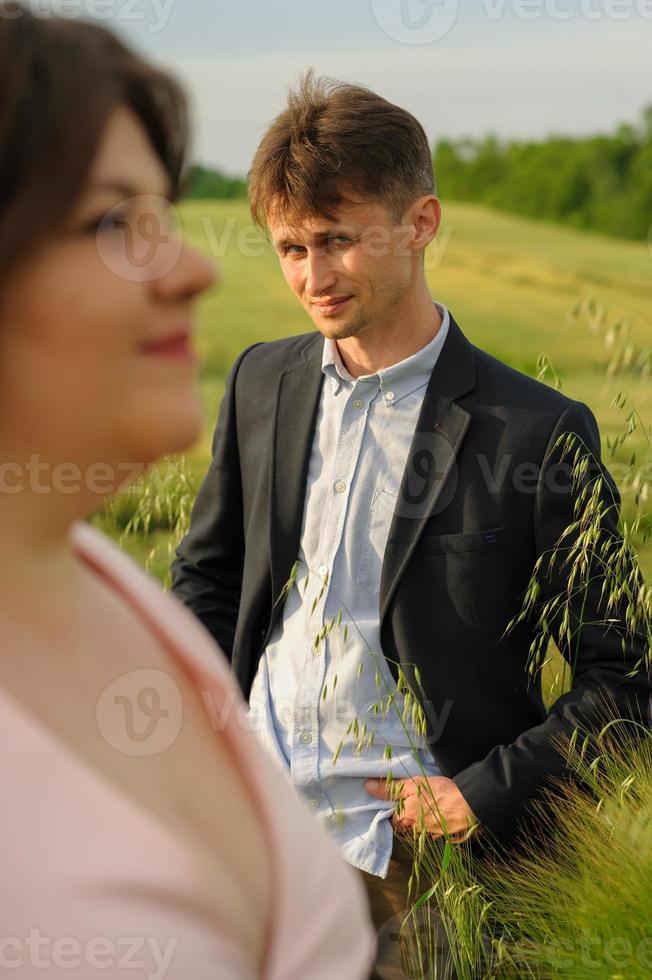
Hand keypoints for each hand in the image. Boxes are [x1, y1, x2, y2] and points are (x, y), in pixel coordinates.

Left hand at [365, 776, 479, 841]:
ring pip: (421, 828)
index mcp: (406, 819)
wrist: (471, 804)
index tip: (395, 801)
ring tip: (428, 804)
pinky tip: (441, 811)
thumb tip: (367, 787)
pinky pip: (436, 829)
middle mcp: (417, 831)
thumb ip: (390, 788)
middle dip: (408, 816)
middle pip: (407, 825)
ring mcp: (433, 835)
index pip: (392, 819)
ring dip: (423, 819)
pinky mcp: (447, 835)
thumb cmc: (439, 792)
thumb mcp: (412, 784)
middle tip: (413, 801)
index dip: (392, 810)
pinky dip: (436, 822)